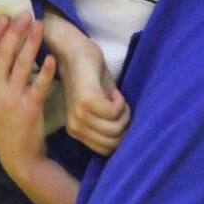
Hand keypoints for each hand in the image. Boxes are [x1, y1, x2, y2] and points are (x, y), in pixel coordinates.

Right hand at [0, 15, 55, 175]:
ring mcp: (12, 99)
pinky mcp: (30, 108)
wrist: (17, 155)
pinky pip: (39, 85)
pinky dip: (45, 71)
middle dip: (15, 32)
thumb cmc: (3, 125)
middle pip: (4, 54)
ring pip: (21, 64)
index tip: (3, 16)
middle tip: (25, 15)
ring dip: (31, 43)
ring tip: (39, 26)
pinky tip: (51, 58)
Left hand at [53, 31, 129, 155]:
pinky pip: (114, 113)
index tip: (119, 115)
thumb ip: (109, 126)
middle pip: (114, 142)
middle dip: (125, 124)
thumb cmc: (92, 79)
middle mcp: (76, 128)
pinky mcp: (86, 102)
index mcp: (77, 132)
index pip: (107, 150)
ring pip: (116, 129)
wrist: (75, 54)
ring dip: (124, 113)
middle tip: (121, 106)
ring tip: (117, 98)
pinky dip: (121, 102)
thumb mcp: (101, 109)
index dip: (121, 133)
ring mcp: (80, 116)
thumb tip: (127, 140)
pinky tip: (114, 91)